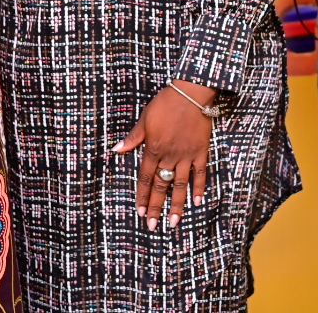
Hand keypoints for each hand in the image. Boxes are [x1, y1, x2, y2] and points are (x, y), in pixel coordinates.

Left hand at [112, 81, 214, 230]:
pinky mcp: (201, 151)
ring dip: (176, 205)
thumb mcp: (145, 119)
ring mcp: (186, 155)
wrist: (190, 93)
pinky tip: (197, 201)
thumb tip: (116, 149)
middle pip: (161, 186)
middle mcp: (169, 156)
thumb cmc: (165, 103)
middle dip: (155, 207)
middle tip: (152, 225)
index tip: (139, 212)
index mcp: (153, 149)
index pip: (144, 178)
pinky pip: (200, 173)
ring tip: (173, 222)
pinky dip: (199, 187)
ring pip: (180, 185)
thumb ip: (133, 137)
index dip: (142, 196)